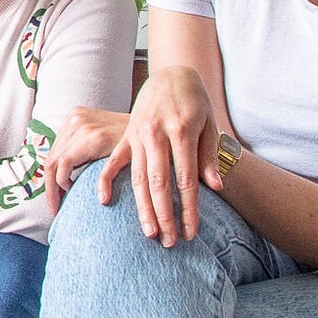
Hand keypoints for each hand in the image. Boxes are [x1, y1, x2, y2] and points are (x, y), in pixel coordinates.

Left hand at [45, 105, 131, 213]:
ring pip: (55, 162)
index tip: (55, 198)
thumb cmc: (130, 145)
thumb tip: (61, 177)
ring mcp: (83, 126)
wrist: (155, 136)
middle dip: (50, 187)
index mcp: (75, 117)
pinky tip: (73, 193)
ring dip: (55, 188)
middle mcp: (75, 118)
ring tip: (62, 205)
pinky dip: (64, 182)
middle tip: (55, 208)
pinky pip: (66, 164)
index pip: (54, 153)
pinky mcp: (94, 138)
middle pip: (51, 158)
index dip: (50, 178)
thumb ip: (82, 152)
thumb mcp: (100, 143)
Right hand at [104, 66, 219, 246]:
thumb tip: (215, 187)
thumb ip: (209, 156)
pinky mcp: (126, 136)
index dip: (188, 209)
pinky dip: (106, 180)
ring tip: (148, 233)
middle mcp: (156, 134)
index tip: (191, 232)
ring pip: (136, 178)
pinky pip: (113, 161)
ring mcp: (137, 135)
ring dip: (142, 208)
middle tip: (167, 242)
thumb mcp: (210, 124)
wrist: (172, 75)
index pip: (185, 179)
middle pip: (158, 183)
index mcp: (181, 131)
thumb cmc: (196, 102)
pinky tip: (103, 201)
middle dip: (163, 216)